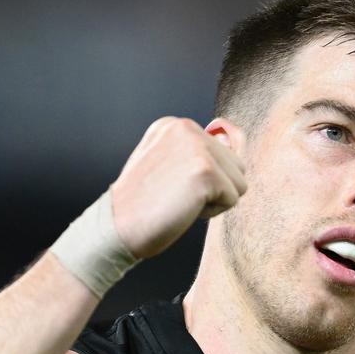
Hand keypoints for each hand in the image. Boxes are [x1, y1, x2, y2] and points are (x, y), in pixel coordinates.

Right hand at [109, 116, 247, 258]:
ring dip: (215, 202)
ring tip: (180, 202)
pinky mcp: (205, 171)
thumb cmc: (140, 206)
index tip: (170, 187)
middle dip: (214, 190)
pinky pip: (233, 199)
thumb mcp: (166, 166)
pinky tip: (183, 210)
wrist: (115, 227)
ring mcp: (197, 147)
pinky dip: (211, 213)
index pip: (222, 152)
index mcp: (174, 126)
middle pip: (236, 166)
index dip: (204, 181)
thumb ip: (196, 153)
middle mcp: (186, 128)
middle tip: (176, 197)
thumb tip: (233, 136)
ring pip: (238, 183)